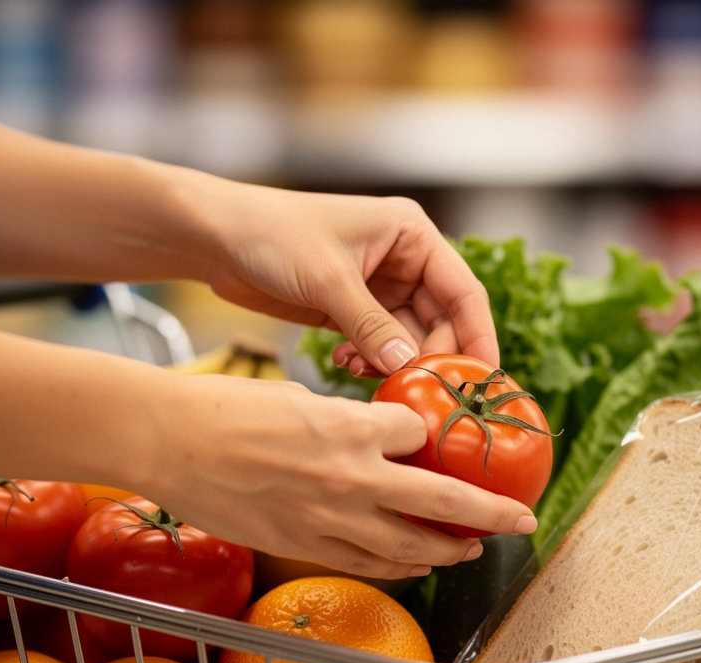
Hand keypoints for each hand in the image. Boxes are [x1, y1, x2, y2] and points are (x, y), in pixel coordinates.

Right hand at [143, 374, 534, 579]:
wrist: (168, 440)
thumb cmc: (226, 408)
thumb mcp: (299, 398)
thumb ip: (346, 422)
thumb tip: (375, 437)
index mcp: (352, 427)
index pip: (420, 434)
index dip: (433, 435)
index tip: (439, 437)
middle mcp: (351, 478)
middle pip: (444, 503)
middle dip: (491, 515)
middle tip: (522, 521)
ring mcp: (329, 518)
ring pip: (411, 546)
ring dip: (451, 550)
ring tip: (474, 550)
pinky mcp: (303, 544)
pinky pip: (367, 563)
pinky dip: (400, 567)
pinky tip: (419, 565)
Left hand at [202, 184, 498, 377]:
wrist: (217, 238)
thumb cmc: (271, 234)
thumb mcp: (327, 279)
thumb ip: (371, 325)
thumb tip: (408, 366)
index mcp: (411, 234)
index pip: (463, 290)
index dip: (477, 336)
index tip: (484, 378)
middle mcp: (403, 260)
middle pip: (441, 322)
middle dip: (430, 358)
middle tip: (416, 391)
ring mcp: (380, 288)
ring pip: (409, 340)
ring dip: (394, 365)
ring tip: (366, 375)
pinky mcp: (354, 311)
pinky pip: (380, 347)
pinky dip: (370, 363)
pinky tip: (345, 365)